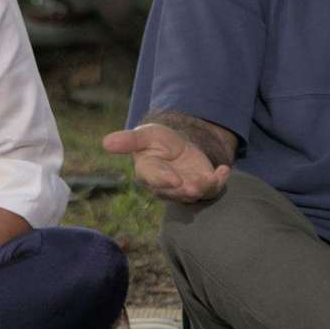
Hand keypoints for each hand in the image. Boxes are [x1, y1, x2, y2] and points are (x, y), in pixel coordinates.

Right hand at [103, 123, 230, 202]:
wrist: (176, 146)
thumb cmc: (155, 141)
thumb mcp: (144, 135)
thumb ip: (129, 140)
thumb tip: (105, 142)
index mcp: (149, 173)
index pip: (155, 179)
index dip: (164, 180)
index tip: (174, 179)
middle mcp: (167, 185)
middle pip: (177, 191)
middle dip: (187, 190)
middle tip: (195, 186)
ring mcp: (186, 187)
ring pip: (196, 193)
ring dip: (205, 187)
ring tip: (214, 177)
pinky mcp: (203, 184)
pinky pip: (213, 188)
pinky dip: (221, 180)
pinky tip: (225, 169)